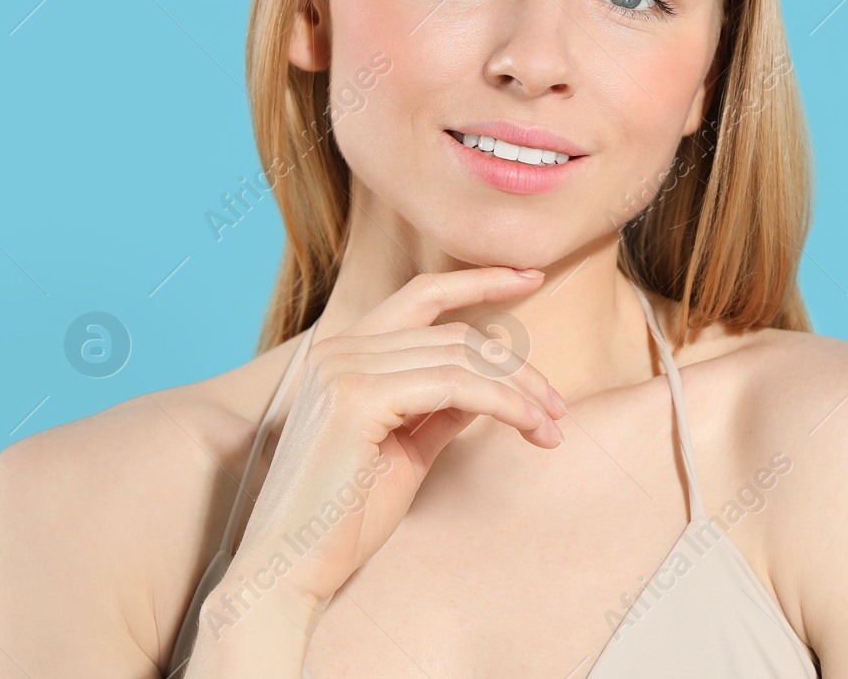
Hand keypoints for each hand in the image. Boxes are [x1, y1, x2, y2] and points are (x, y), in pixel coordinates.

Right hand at [224, 267, 563, 617]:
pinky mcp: (357, 398)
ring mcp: (342, 369)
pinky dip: (504, 403)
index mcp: (342, 355)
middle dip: (518, 368)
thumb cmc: (344, 519)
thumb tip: (491, 385)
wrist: (290, 571)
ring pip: (462, 358)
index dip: (479, 281)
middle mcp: (337, 350)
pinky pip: (456, 386)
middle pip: (455, 334)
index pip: (421, 296)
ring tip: (552, 426)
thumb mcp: (406, 449)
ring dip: (521, 391)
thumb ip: (441, 408)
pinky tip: (530, 427)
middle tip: (557, 407)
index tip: (530, 276)